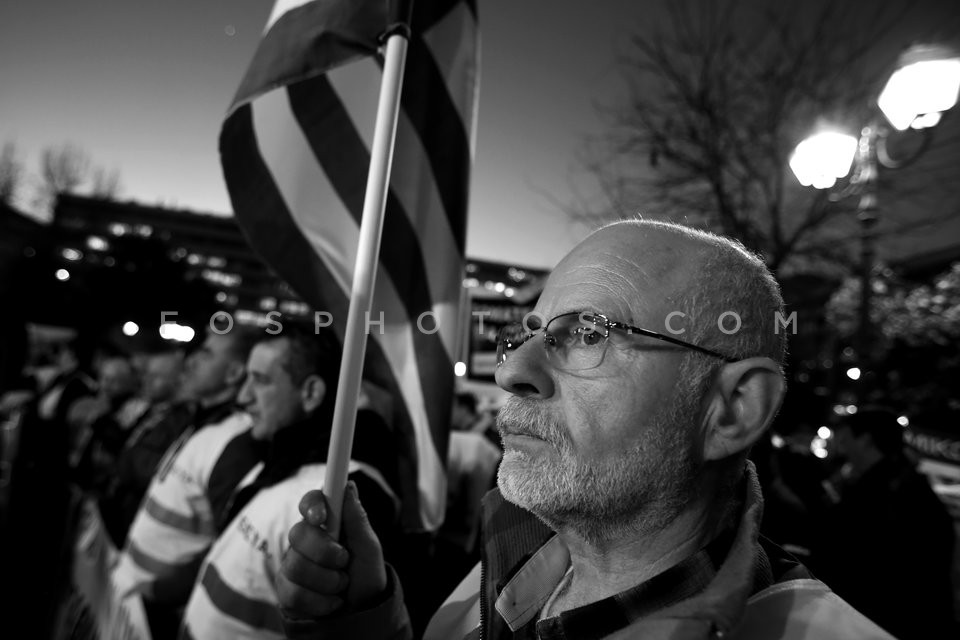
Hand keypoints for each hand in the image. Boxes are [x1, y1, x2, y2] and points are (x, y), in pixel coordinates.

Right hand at [277, 481, 386, 617]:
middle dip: (325, 552)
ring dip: (328, 580)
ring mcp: (293, 565)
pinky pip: (293, 593)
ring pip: (296, 565)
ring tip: (342, 584)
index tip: (320, 515)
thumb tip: (349, 486)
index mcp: (327, 523)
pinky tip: (332, 601)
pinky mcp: (286, 591)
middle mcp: (305, 540)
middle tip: (344, 560)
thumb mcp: (368, 547)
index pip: (310, 502)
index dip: (311, 504)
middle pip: (298, 533)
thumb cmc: (366, 575)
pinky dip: (320, 601)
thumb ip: (357, 519)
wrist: (361, 612)